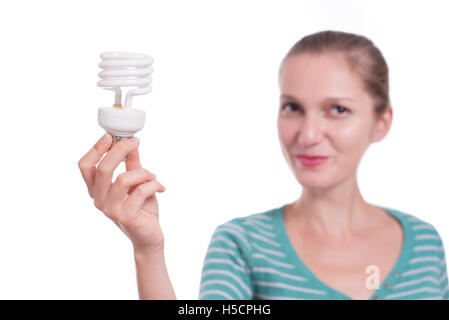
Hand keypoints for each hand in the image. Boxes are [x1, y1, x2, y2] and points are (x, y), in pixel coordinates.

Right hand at [78, 133, 165, 254]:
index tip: (110, 135)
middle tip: (135, 142)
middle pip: (103, 169)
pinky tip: (160, 188)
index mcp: (97, 189)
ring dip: (143, 173)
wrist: (149, 236)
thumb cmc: (141, 208)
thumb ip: (131, 164)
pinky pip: (140, 191)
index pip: (85, 166)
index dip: (96, 149)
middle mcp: (99, 199)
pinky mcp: (126, 217)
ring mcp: (111, 210)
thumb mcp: (136, 182)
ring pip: (124, 179)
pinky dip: (154, 185)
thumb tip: (131, 142)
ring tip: (153, 176)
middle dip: (119, 151)